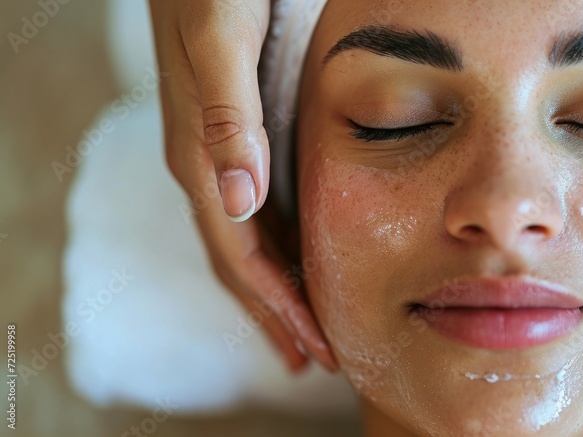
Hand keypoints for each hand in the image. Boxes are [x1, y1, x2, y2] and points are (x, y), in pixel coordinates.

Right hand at [148, 0, 336, 371]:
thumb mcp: (221, 42)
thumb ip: (229, 117)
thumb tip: (240, 201)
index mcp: (201, 154)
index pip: (241, 253)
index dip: (277, 306)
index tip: (315, 347)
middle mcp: (206, 162)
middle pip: (242, 261)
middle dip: (277, 314)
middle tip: (316, 359)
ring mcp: (218, 150)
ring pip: (248, 239)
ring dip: (277, 289)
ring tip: (305, 328)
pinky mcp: (236, 132)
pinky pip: (255, 207)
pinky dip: (279, 244)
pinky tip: (299, 254)